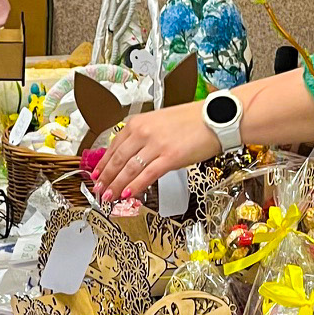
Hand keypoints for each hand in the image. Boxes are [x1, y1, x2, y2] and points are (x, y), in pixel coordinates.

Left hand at [94, 100, 230, 202]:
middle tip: (99, 190)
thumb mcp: (160, 122)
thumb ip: (143, 137)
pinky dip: (134, 187)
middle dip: (106, 178)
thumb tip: (130, 156)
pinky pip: (146, 175)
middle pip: (118, 160)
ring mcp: (156, 145)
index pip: (113, 146)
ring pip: (128, 169)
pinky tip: (127, 195)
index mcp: (139, 122)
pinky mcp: (169, 157)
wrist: (217, 118)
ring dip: (116, 186)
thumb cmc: (193, 120)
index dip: (103, 164)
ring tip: (108, 197)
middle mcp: (144, 132)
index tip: (97, 174)